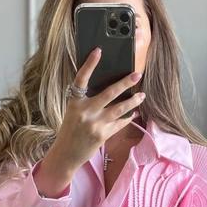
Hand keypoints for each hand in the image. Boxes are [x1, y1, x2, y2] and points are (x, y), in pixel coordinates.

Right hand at [49, 47, 146, 175]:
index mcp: (75, 103)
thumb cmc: (70, 131)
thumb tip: (108, 91)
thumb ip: (86, 102)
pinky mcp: (102, 135)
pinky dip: (127, 118)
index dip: (89, 64)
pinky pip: (119, 124)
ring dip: (133, 101)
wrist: (65, 154)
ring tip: (141, 95)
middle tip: (137, 75)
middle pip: (109, 93)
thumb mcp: (73, 113)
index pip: (81, 79)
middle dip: (125, 83)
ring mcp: (95, 124)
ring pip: (119, 109)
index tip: (98, 51)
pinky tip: (133, 113)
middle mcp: (85, 112)